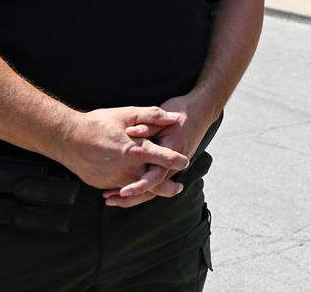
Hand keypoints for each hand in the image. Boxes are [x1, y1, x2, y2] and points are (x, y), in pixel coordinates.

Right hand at [56, 106, 188, 190]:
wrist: (67, 138)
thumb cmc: (98, 123)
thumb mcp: (127, 114)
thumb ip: (153, 115)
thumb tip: (176, 117)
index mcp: (135, 150)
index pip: (163, 158)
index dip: (176, 160)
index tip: (185, 161)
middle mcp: (127, 169)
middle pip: (154, 183)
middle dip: (168, 187)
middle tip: (179, 187)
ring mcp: (114, 179)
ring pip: (138, 189)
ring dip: (150, 189)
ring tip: (160, 188)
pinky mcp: (103, 184)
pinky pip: (121, 188)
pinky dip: (130, 188)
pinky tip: (134, 185)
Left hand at [102, 93, 216, 207]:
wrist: (201, 111)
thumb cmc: (181, 111)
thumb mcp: (164, 116)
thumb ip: (148, 126)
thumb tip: (130, 132)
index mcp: (172, 151)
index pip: (156, 177)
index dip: (139, 186)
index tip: (122, 191)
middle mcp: (173, 163)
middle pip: (153, 189)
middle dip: (131, 198)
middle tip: (109, 199)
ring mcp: (173, 165)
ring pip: (153, 188)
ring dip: (133, 195)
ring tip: (111, 198)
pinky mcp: (170, 164)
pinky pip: (155, 181)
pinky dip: (139, 185)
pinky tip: (122, 186)